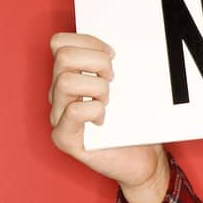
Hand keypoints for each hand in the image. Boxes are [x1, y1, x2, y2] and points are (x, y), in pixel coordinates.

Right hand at [49, 32, 167, 192]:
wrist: (144, 160)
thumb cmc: (135, 122)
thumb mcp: (127, 86)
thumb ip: (114, 65)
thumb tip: (117, 47)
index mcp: (69, 76)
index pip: (60, 42)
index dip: (88, 42)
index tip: (112, 55)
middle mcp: (58, 94)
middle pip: (63, 56)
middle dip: (97, 62)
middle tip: (113, 80)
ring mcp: (58, 116)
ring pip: (65, 81)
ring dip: (97, 88)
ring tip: (109, 102)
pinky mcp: (64, 138)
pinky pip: (73, 111)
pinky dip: (94, 110)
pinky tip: (104, 120)